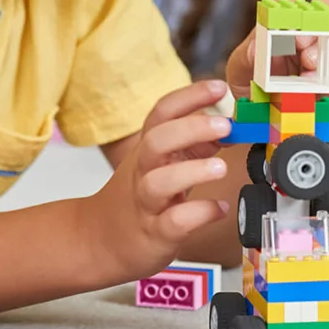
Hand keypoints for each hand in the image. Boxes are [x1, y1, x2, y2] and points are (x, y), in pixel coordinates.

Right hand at [84, 80, 232, 281]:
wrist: (100, 240)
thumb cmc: (138, 196)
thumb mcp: (161, 163)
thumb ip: (193, 144)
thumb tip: (229, 128)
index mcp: (148, 148)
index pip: (164, 112)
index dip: (191, 96)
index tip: (220, 88)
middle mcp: (143, 171)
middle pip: (157, 140)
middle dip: (191, 128)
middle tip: (225, 125)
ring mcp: (147, 203)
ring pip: (159, 182)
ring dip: (192, 171)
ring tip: (221, 168)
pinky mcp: (155, 233)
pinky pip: (174, 222)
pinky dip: (199, 214)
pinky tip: (220, 209)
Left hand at [223, 0, 328, 111]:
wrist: (270, 124)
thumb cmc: (255, 90)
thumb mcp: (240, 73)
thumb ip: (245, 57)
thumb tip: (256, 47)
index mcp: (283, 23)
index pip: (287, 1)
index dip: (286, 7)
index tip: (279, 23)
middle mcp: (311, 32)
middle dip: (322, 13)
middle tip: (301, 38)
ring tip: (308, 63)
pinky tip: (313, 84)